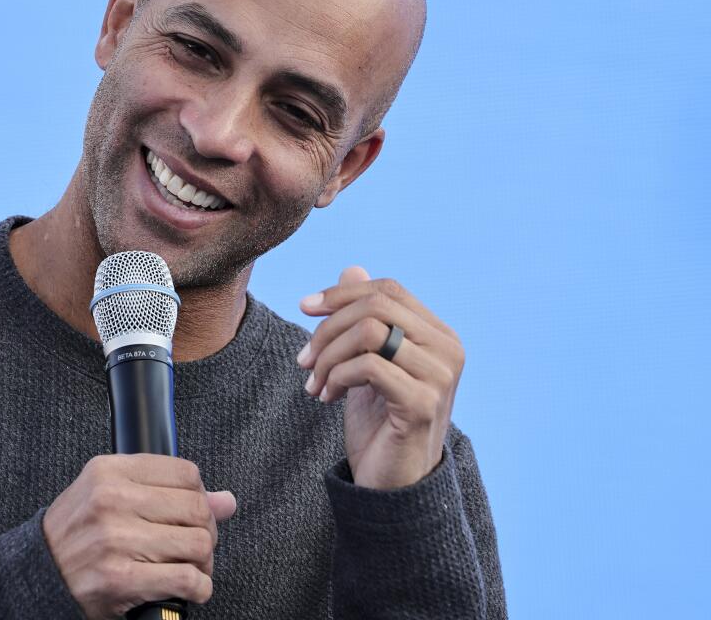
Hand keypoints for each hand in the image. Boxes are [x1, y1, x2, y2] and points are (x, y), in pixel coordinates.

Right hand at [42, 454, 236, 619]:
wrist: (40, 573)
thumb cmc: (78, 532)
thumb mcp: (110, 495)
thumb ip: (165, 491)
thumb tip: (226, 501)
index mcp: (109, 471)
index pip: (185, 472)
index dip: (201, 495)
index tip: (193, 512)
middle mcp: (112, 501)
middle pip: (196, 508)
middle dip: (206, 531)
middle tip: (195, 544)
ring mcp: (116, 540)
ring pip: (197, 544)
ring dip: (203, 562)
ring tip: (190, 566)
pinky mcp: (121, 579)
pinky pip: (187, 580)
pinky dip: (198, 588)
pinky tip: (188, 587)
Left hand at [296, 267, 463, 489]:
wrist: (392, 484)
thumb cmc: (380, 422)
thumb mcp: (365, 362)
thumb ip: (364, 318)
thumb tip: (351, 268)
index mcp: (439, 335)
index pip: (389, 290)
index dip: (342, 293)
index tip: (305, 308)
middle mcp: (448, 350)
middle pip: (376, 306)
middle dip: (328, 328)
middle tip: (304, 360)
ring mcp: (440, 377)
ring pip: (367, 332)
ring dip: (327, 356)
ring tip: (314, 383)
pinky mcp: (423, 404)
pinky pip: (367, 366)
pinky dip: (336, 376)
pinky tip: (327, 397)